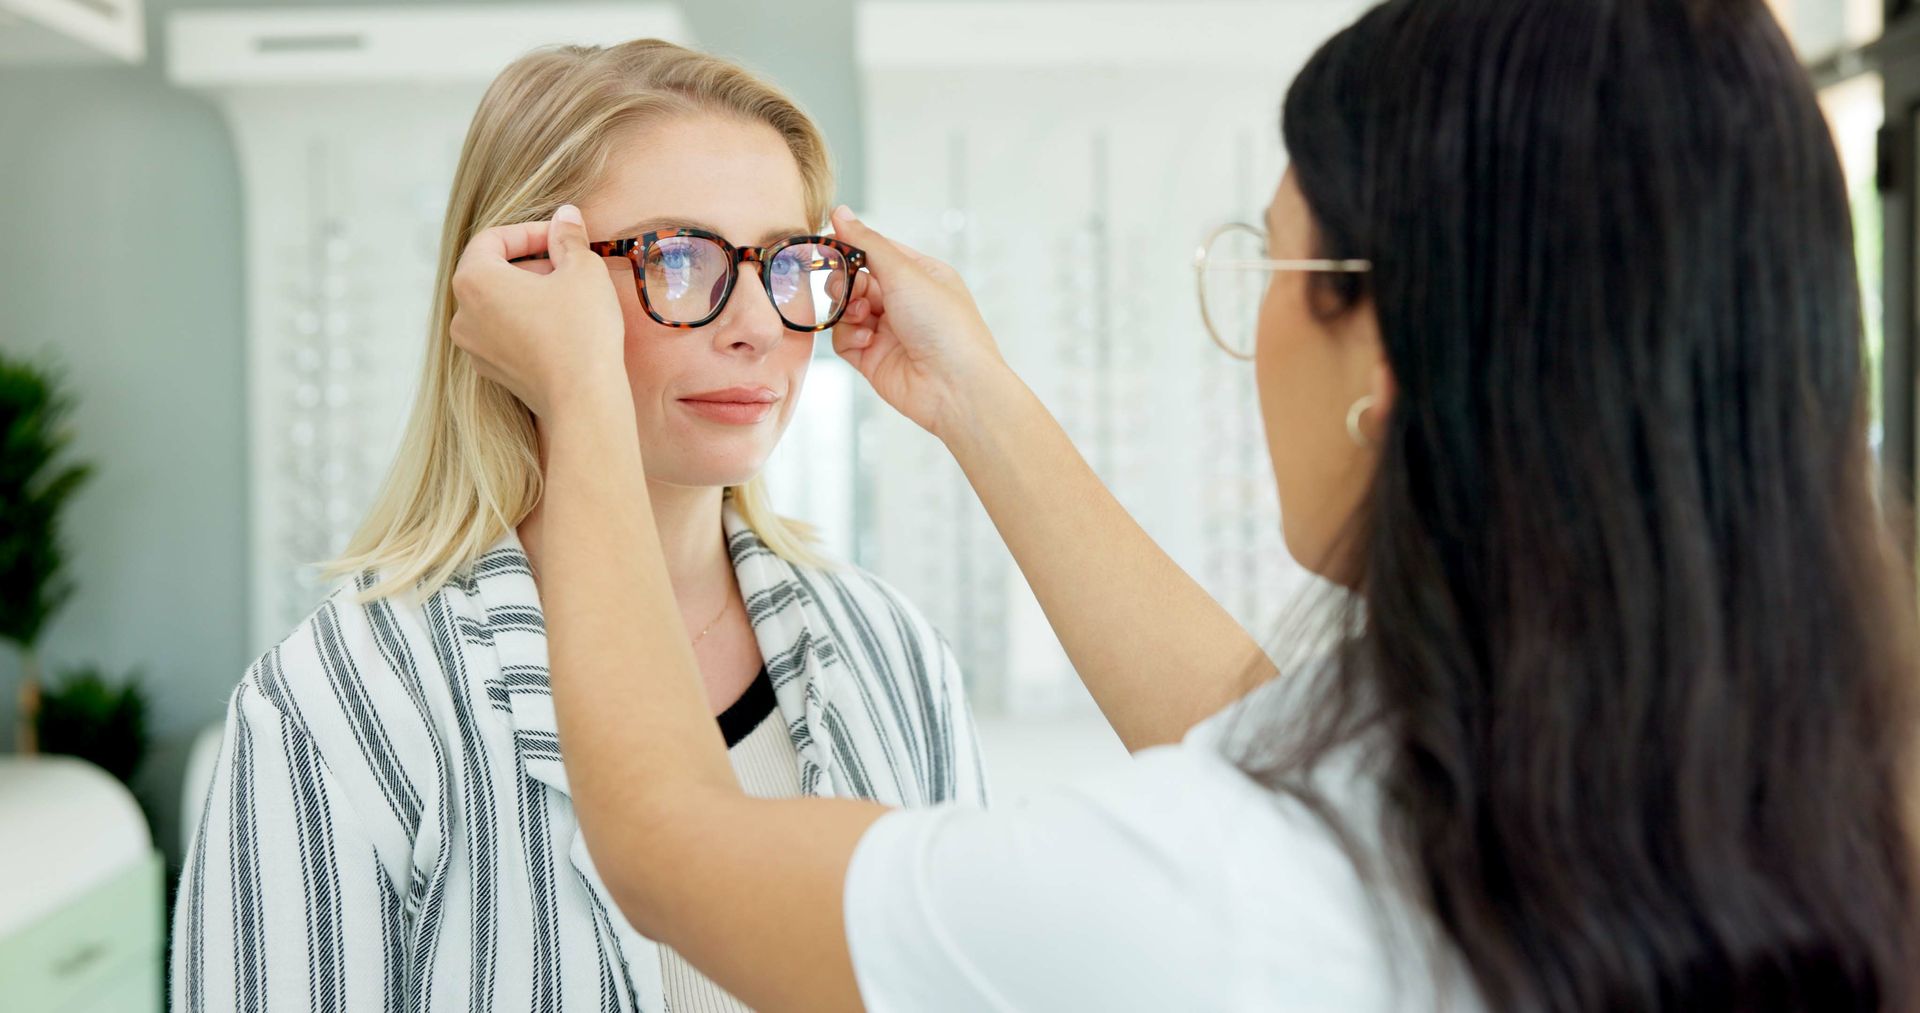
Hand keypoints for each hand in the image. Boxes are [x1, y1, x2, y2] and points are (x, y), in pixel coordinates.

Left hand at [449, 205, 627, 418]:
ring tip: (568, 296)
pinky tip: (561, 327)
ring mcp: (473, 347)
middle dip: (530, 262)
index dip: (529, 231)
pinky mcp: (492, 370)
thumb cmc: (581, 331)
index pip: (492, 238)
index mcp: (473, 280)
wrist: (584, 400)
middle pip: (491, 271)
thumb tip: (565, 216)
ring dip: (529, 292)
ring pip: (497, 303)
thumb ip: (568, 236)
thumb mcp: (583, 269)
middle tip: (569, 265)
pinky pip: (504, 332)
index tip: (560, 236)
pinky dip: (526, 321)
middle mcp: (462, 314)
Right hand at [829, 206, 1013, 440]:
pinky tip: (865, 340)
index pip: (876, 251)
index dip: (851, 247)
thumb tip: (840, 212)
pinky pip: (844, 339)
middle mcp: (904, 302)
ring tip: (862, 316)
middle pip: (856, 280)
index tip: (827, 242)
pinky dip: (848, 336)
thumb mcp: (905, 273)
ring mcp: (888, 331)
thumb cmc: (945, 326)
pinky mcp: (873, 359)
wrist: (955, 387)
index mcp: (920, 275)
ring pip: (846, 309)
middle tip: (844, 286)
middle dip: (845, 281)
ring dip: (847, 309)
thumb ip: (867, 243)